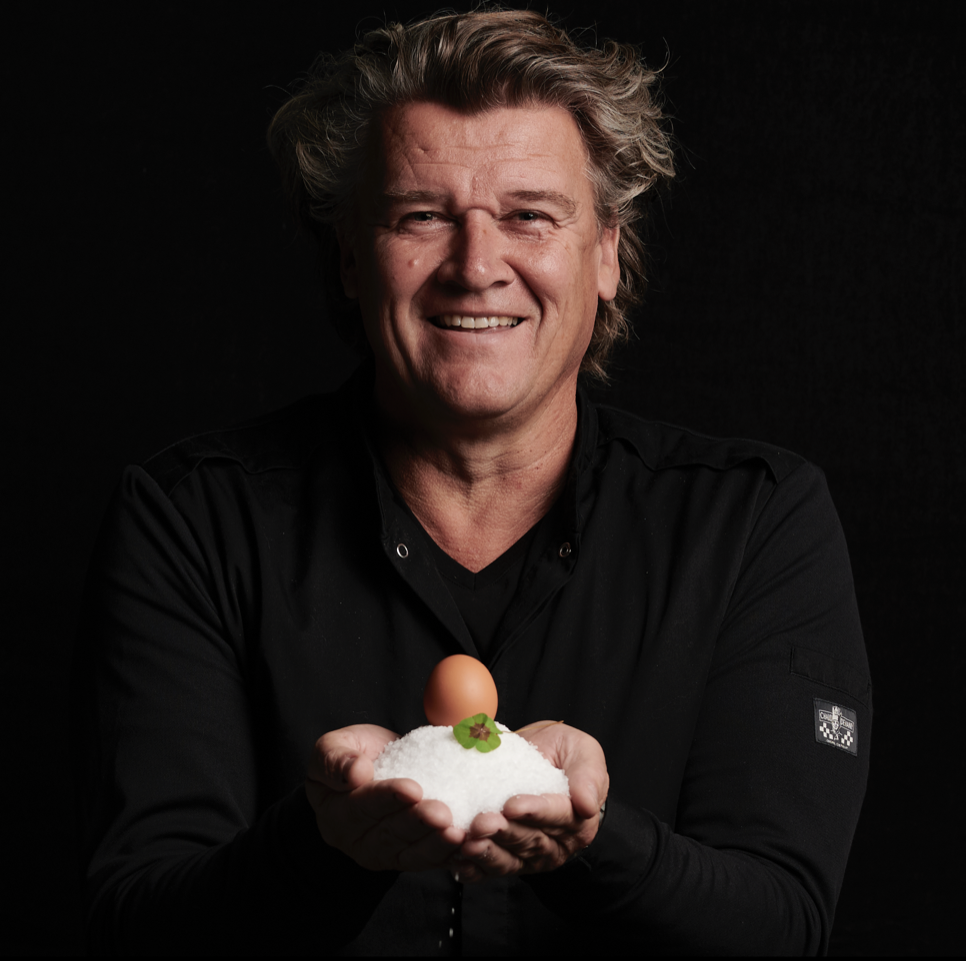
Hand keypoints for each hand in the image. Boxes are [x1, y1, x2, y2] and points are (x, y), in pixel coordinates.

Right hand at [305, 724, 465, 871]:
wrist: (372, 768)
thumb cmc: (351, 755)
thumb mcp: (332, 746)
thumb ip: (335, 759)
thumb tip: (355, 772)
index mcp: (335, 813)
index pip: (362, 806)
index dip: (387, 798)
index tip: (413, 788)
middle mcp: (357, 840)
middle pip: (388, 834)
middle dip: (417, 824)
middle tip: (442, 814)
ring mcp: (383, 853)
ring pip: (410, 854)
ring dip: (435, 844)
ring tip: (457, 833)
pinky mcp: (407, 857)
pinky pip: (427, 860)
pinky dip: (448, 855)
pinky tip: (466, 846)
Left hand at [452, 721, 608, 882]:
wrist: (539, 758)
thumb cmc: (563, 752)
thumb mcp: (583, 751)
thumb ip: (588, 775)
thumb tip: (588, 805)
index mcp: (576, 818)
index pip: (557, 817)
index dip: (534, 812)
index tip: (512, 805)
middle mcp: (555, 842)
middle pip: (529, 840)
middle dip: (504, 832)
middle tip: (481, 822)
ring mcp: (529, 854)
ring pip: (509, 858)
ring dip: (487, 851)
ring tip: (469, 840)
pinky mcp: (508, 858)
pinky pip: (491, 869)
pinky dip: (474, 868)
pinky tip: (459, 861)